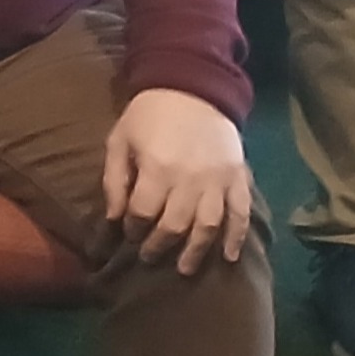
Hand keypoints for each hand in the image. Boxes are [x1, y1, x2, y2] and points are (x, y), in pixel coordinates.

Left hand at [102, 86, 255, 274]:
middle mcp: (190, 179)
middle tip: (149, 258)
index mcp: (158, 168)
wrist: (192, 87)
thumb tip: (113, 218)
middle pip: (175, 225)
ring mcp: (218, 180)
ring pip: (208, 226)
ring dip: (196, 251)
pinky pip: (241, 213)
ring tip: (184, 269)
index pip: (144, 213)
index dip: (133, 229)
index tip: (128, 236)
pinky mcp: (238, 177)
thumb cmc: (148, 115)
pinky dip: (237, 237)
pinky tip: (229, 257)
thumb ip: (114, 180)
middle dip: (159, 246)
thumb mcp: (119, 140)